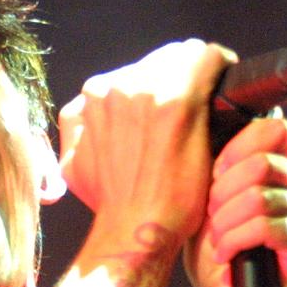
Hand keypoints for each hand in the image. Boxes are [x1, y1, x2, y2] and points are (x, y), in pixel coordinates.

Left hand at [58, 40, 235, 245]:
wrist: (132, 233)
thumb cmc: (176, 200)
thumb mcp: (210, 141)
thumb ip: (202, 89)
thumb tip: (200, 61)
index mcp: (170, 91)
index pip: (198, 53)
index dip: (210, 71)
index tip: (210, 89)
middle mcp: (128, 88)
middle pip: (161, 62)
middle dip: (172, 83)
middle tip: (174, 123)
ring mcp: (96, 105)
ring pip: (127, 78)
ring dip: (137, 98)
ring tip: (145, 139)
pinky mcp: (75, 123)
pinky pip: (93, 103)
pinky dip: (105, 117)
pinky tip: (118, 145)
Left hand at [184, 115, 286, 286]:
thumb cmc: (216, 256)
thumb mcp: (206, 206)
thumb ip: (215, 169)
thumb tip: (206, 127)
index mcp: (285, 170)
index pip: (270, 131)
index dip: (231, 156)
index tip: (210, 187)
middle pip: (261, 163)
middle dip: (221, 196)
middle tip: (211, 224)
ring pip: (260, 197)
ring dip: (225, 226)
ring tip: (218, 245)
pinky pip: (268, 227)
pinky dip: (236, 242)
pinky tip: (226, 256)